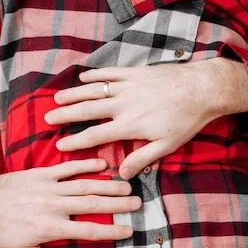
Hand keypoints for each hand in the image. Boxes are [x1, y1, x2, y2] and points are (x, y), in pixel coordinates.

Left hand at [0, 159, 138, 247]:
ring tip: (128, 185)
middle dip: (118, 204)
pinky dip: (85, 164)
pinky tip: (102, 164)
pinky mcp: (39, 174)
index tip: (130, 231)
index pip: (89, 230)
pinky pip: (66, 168)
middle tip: (138, 203)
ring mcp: (47, 187)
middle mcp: (52, 206)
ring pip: (84, 185)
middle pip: (93, 204)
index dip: (112, 231)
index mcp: (50, 227)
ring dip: (108, 184)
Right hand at [45, 58, 247, 179]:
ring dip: (74, 94)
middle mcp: (123, 104)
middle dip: (65, 114)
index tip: (60, 145)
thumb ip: (142, 159)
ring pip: (94, 90)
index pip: (95, 135)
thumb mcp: (166, 146)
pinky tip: (84, 78)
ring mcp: (128, 86)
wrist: (200, 89)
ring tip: (57, 98)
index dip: (76, 142)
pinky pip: (110, 73)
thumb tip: (122, 174)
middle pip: (87, 110)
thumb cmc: (186, 121)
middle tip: (48, 118)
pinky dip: (95, 75)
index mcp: (129, 125)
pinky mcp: (135, 73)